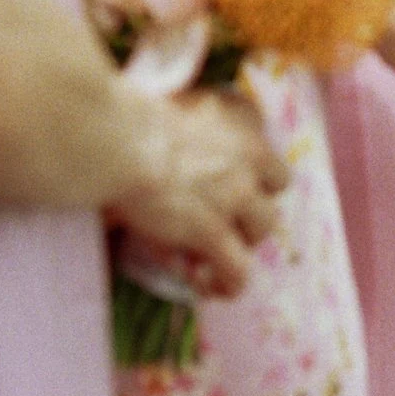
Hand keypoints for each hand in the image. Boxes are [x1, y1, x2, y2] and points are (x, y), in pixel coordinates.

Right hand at [108, 85, 288, 299]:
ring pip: (262, 229)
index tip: (234, 184)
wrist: (120, 140)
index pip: (268, 147)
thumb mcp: (184, 106)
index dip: (255, 175)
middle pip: (274, 189)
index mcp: (243, 119)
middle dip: (251, 207)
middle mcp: (250, 155)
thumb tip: (204, 148)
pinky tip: (212, 288)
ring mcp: (235, 195)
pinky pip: (237, 269)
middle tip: (220, 218)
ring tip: (213, 254)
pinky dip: (228, 282)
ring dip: (241, 241)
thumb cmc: (132, 119)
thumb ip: (205, 124)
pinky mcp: (212, 230)